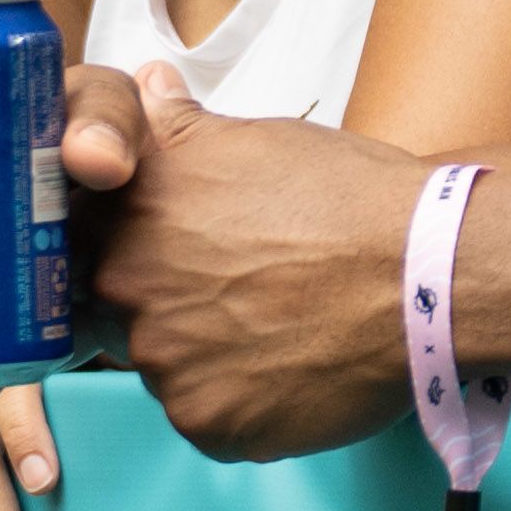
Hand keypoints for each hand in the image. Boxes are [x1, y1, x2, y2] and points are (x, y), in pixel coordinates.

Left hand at [85, 76, 418, 458]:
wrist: (422, 272)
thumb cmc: (345, 198)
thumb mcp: (253, 137)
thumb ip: (175, 125)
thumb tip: (145, 85)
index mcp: (127, 213)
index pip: (88, 243)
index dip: (137, 249)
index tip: (184, 255)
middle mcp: (127, 288)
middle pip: (127, 312)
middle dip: (176, 305)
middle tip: (247, 290)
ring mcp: (163, 364)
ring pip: (170, 369)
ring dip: (210, 358)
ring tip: (281, 329)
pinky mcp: (206, 424)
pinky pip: (209, 421)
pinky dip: (244, 405)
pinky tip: (291, 370)